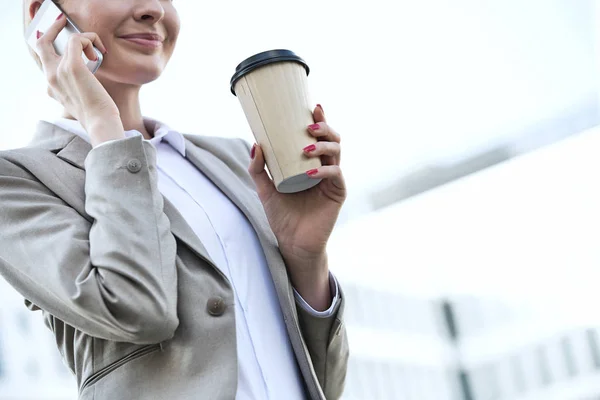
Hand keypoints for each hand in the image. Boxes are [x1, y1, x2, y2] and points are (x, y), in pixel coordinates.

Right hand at [36, 14, 122, 144]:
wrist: (100, 123)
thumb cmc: (97, 114)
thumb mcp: (82, 98)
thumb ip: (77, 84)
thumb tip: (89, 66)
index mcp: (51, 86)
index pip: (42, 58)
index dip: (48, 42)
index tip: (62, 37)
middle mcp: (50, 77)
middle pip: (41, 43)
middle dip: (53, 29)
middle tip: (65, 22)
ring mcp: (59, 71)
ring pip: (68, 39)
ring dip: (86, 39)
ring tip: (98, 52)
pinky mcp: (72, 66)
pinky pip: (77, 39)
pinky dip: (89, 39)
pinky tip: (99, 52)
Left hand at [248, 105, 345, 269]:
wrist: (292, 243)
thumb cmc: (282, 215)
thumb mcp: (265, 189)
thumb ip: (258, 169)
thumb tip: (255, 143)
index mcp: (311, 162)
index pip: (318, 136)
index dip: (320, 119)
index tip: (313, 106)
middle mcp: (325, 167)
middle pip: (332, 139)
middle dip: (324, 127)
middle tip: (309, 125)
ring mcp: (332, 180)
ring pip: (337, 153)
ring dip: (323, 146)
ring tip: (307, 147)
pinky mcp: (337, 193)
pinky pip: (335, 175)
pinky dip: (324, 170)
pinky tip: (311, 172)